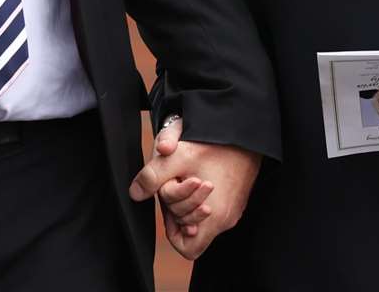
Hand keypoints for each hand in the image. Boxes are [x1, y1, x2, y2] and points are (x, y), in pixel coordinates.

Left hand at [128, 116, 260, 259]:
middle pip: (191, 229)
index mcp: (215, 217)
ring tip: (187, 175)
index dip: (172, 231)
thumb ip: (152, 177)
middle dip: (178, 208)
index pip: (187, 248)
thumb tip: (134, 193)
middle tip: (176, 182)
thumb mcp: (176, 157)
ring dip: (188, 199)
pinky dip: (200, 194)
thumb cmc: (214, 144)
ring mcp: (233, 209)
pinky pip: (214, 206)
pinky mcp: (236, 198)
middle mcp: (226, 218)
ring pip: (201, 217)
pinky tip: (197, 172)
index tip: (169, 207)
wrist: (244, 130)